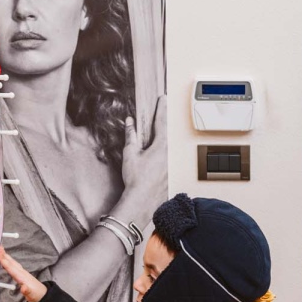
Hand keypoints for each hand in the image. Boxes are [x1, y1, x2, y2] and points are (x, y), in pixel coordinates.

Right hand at [0, 251, 46, 301]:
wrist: (43, 295)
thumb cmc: (36, 295)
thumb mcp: (31, 294)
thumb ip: (26, 291)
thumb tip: (24, 288)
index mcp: (22, 277)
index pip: (11, 268)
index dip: (4, 261)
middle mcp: (22, 273)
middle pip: (11, 263)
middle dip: (4, 255)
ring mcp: (22, 273)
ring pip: (13, 263)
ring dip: (6, 257)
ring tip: (0, 251)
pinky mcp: (22, 275)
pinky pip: (13, 267)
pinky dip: (8, 262)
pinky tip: (6, 262)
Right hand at [115, 95, 167, 228]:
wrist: (141, 202)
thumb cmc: (136, 180)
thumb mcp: (130, 154)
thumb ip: (131, 136)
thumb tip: (130, 123)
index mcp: (160, 146)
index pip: (161, 122)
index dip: (161, 109)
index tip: (163, 99)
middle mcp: (169, 154)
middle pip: (167, 134)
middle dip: (163, 123)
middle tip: (162, 112)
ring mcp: (171, 165)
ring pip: (168, 148)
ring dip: (162, 141)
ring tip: (156, 136)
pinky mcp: (170, 175)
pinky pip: (167, 160)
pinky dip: (162, 156)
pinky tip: (155, 159)